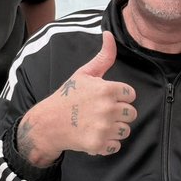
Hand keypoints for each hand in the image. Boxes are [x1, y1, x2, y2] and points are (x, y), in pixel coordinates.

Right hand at [17, 31, 137, 162]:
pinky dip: (108, 144)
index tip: (106, 98)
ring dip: (115, 129)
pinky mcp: (98, 145)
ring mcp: (103, 128)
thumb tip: (109, 34)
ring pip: (125, 130)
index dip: (120, 96)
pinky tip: (96, 135)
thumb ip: (103, 56)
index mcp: (106, 89)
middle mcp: (107, 109)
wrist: (49, 122)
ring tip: (99, 123)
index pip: (131, 94)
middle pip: (131, 113)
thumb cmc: (68, 96)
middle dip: (119, 113)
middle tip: (102, 112)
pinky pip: (116, 146)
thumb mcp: (84, 73)